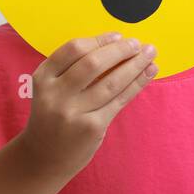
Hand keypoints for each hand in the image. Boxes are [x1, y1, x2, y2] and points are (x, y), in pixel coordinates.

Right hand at [17, 32, 157, 177]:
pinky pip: (120, 100)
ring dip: (135, 65)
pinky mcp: (92, 127)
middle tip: (138, 44)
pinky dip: (137, 84)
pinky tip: (148, 73)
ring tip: (150, 54)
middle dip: (120, 50)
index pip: (73, 49)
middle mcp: (55, 94)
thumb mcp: (51, 90)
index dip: (99, 40)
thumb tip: (115, 45)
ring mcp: (73, 112)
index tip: (117, 35)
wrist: (43, 158)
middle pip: (93, 63)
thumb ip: (72, 70)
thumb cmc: (53, 116)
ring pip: (111, 82)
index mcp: (43, 78)